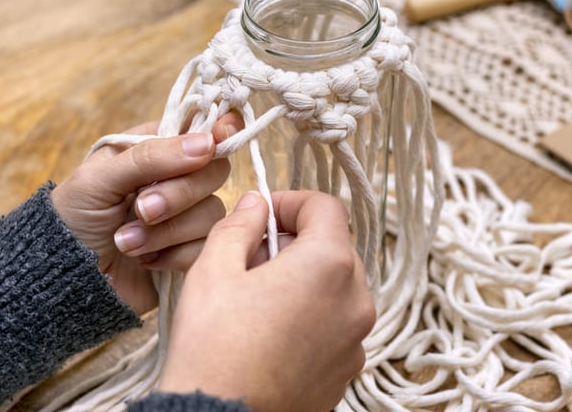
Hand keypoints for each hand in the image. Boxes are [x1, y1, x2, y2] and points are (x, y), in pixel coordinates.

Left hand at [50, 114, 241, 315]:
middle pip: (215, 172)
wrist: (64, 280)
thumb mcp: (99, 178)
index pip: (202, 130)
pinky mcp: (191, 251)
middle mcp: (178, 178)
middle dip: (178, 195)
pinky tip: (146, 260)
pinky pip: (208, 246)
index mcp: (156, 148)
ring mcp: (187, 216)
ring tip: (126, 243)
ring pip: (212, 213)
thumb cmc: (72, 219)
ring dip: (167, 231)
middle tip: (141, 210)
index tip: (215, 141)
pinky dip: (174, 255)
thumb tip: (207, 143)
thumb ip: (151, 157)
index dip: (219, 131)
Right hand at [159, 191, 375, 411]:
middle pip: (334, 247)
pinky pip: (335, 325)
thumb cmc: (214, 347)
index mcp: (329, 265)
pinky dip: (311, 316)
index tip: (263, 216)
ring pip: (335, 287)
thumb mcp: (214, 269)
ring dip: (303, 280)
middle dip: (294, 243)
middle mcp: (356, 300)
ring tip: (258, 300)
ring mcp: (356, 340)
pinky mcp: (347, 370)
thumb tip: (257, 204)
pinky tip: (271, 333)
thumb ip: (240, 225)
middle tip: (251, 260)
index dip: (292, 202)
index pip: (326, 207)